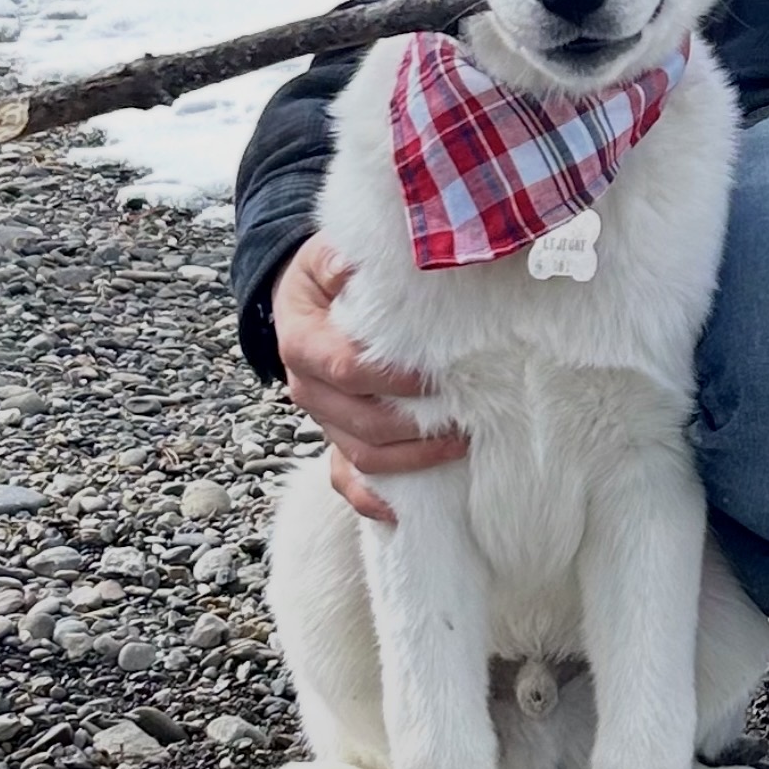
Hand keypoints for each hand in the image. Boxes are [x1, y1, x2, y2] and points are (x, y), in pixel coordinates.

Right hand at [271, 234, 466, 524]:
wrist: (301, 303)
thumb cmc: (324, 277)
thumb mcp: (322, 257)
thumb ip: (337, 261)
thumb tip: (351, 263)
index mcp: (302, 344)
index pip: (346, 371)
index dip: (392, 379)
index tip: (435, 376)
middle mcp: (307, 390)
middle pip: (360, 422)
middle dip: (415, 424)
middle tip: (467, 413)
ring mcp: (323, 421)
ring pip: (362, 457)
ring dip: (413, 459)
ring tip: (462, 445)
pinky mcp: (335, 439)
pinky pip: (346, 481)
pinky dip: (373, 501)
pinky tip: (407, 511)